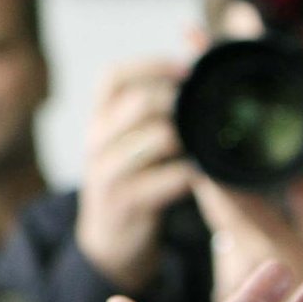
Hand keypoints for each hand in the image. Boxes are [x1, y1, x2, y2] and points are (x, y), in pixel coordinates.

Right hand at [76, 60, 193, 292]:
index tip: (185, 69)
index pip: (113, 77)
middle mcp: (97, 142)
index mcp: (98, 120)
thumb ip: (149, 109)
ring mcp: (108, 173)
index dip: (150, 66)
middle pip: (139, 101)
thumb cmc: (131, 181)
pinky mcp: (127, 203)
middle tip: (205, 107)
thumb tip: (192, 60)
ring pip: (158, 136)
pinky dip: (194, 172)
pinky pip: (171, 177)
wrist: (107, 241)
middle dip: (178, 100)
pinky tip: (203, 173)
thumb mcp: (127, 141)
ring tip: (206, 141)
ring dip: (190, 136)